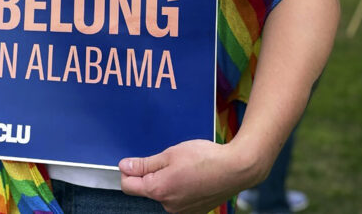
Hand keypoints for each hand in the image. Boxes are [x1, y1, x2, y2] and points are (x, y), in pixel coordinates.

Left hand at [119, 140, 267, 213]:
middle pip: (147, 190)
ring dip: (168, 181)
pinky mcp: (194, 211)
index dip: (129, 171)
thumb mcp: (170, 154)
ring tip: (185, 168)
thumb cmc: (205, 158)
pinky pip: (179, 199)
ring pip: (164, 194)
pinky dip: (181, 188)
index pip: (128, 185)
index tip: (136, 162)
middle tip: (169, 160)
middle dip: (152, 175)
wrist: (236, 169)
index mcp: (158, 190)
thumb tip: (124, 166)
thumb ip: (144, 164)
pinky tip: (193, 177)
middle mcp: (168, 205)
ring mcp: (182, 211)